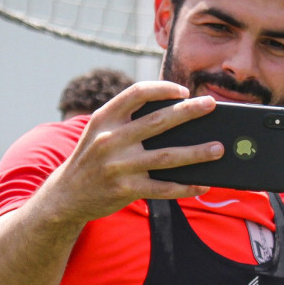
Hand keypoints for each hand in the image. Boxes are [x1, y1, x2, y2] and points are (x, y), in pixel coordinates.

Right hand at [39, 81, 222, 223]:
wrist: (65, 195)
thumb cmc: (92, 158)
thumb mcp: (99, 131)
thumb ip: (127, 119)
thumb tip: (174, 113)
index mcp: (104, 118)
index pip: (136, 93)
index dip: (162, 89)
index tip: (183, 90)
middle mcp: (110, 139)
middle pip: (158, 122)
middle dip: (189, 112)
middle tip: (211, 106)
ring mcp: (118, 166)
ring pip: (166, 157)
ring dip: (196, 153)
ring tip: (218, 148)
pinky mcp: (125, 190)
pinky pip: (162, 188)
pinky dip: (185, 187)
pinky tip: (202, 185)